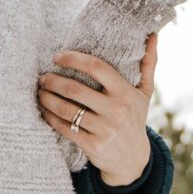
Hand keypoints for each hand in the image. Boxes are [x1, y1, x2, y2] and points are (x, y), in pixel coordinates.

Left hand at [40, 33, 157, 186]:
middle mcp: (116, 111)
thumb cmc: (135, 118)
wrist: (133, 159)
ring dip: (47, 99)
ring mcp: (104, 129)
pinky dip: (50, 117)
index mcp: (126, 93)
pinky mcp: (93, 145)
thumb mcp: (145, 93)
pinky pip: (65, 128)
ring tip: (40, 92)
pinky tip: (44, 110)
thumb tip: (152, 34)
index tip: (57, 56)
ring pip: (66, 110)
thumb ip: (148, 63)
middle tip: (43, 77)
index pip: (96, 67)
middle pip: (75, 89)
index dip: (73, 59)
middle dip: (53, 81)